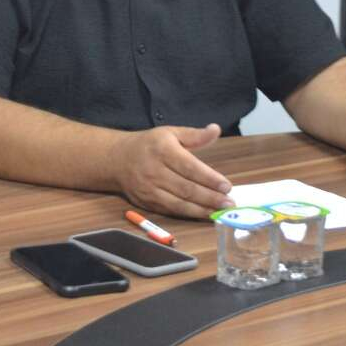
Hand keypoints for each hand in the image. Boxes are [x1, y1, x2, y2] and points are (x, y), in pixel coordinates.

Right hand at [111, 123, 233, 218]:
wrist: (116, 159)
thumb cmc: (148, 145)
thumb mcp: (170, 133)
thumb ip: (195, 135)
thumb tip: (215, 130)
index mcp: (163, 150)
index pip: (190, 167)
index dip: (210, 178)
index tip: (227, 185)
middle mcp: (154, 171)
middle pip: (187, 189)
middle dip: (210, 197)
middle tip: (229, 202)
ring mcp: (149, 189)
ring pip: (179, 204)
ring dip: (202, 210)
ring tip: (220, 211)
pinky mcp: (147, 203)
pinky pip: (171, 211)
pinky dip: (189, 215)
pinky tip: (204, 214)